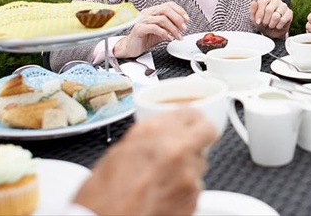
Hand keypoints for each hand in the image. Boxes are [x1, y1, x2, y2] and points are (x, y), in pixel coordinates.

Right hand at [74, 109, 216, 215]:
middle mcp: (176, 149)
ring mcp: (188, 175)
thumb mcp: (119, 151)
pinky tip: (163, 193)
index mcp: (155, 131)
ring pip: (201, 162)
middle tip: (189, 143)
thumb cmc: (103, 195)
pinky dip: (184, 188)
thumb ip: (149, 137)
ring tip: (163, 178)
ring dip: (188, 166)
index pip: (193, 112)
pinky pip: (196, 186)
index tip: (190, 123)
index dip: (191, 119)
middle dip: (200, 136)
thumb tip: (163, 132)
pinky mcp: (193, 198)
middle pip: (207, 132)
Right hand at [114, 2, 189, 58]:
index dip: (179, 11)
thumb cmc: (146, 38)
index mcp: (153, 11)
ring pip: (162, 19)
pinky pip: (154, 28)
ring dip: (173, 29)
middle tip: (184, 28)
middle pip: (166, 9)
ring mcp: (142, 20)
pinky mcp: (139, 28)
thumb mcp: (162, 31)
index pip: (168, 5)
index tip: (187, 19)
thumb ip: (171, 26)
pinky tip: (168, 38)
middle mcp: (147, 13)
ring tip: (177, 36)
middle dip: (178, 19)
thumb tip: (183, 25)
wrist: (132, 48)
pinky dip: (164, 33)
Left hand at [250, 0, 291, 38]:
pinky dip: (278, 26)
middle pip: (269, 10)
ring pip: (276, 16)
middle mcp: (276, 0)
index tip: (258, 21)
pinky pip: (283, 20)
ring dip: (271, 24)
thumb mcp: (255, 18)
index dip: (259, 14)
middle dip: (265, 20)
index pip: (262, 2)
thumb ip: (253, 10)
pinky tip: (277, 26)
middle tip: (265, 24)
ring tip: (270, 25)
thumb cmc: (262, 22)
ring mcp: (284, 6)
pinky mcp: (289, 12)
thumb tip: (253, 2)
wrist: (272, 32)